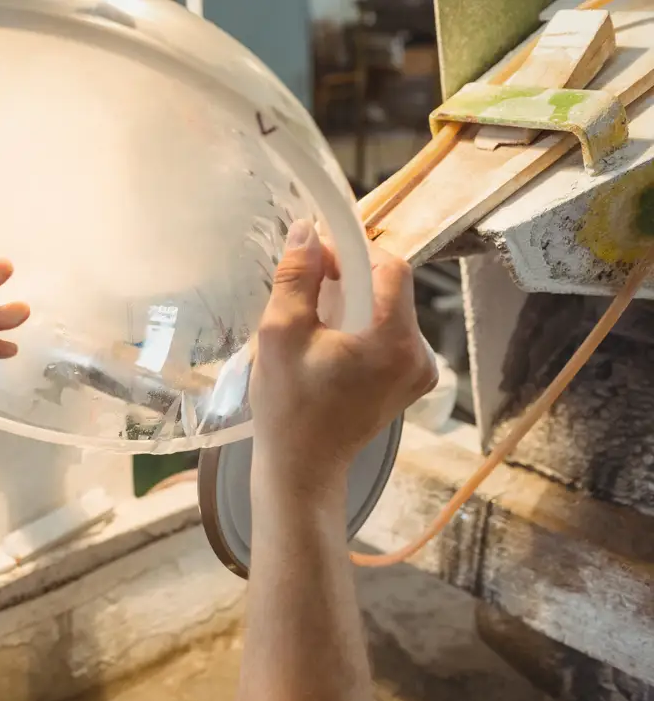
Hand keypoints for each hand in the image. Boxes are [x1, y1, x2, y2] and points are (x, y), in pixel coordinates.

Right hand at [249, 220, 436, 486]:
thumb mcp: (281, 334)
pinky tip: (328, 342)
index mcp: (393, 340)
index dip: (352, 250)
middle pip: (390, 288)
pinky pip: (388, 335)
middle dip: (349, 277)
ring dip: (353, 302)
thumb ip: (297, 277)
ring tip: (313, 318)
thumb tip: (306, 232)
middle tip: (306, 286)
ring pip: (388, 310)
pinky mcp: (408, 382)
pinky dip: (360, 327)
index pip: (389, 266)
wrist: (302, 469)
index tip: (315, 253)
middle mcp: (419, 353)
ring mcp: (418, 371)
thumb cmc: (288, 408)